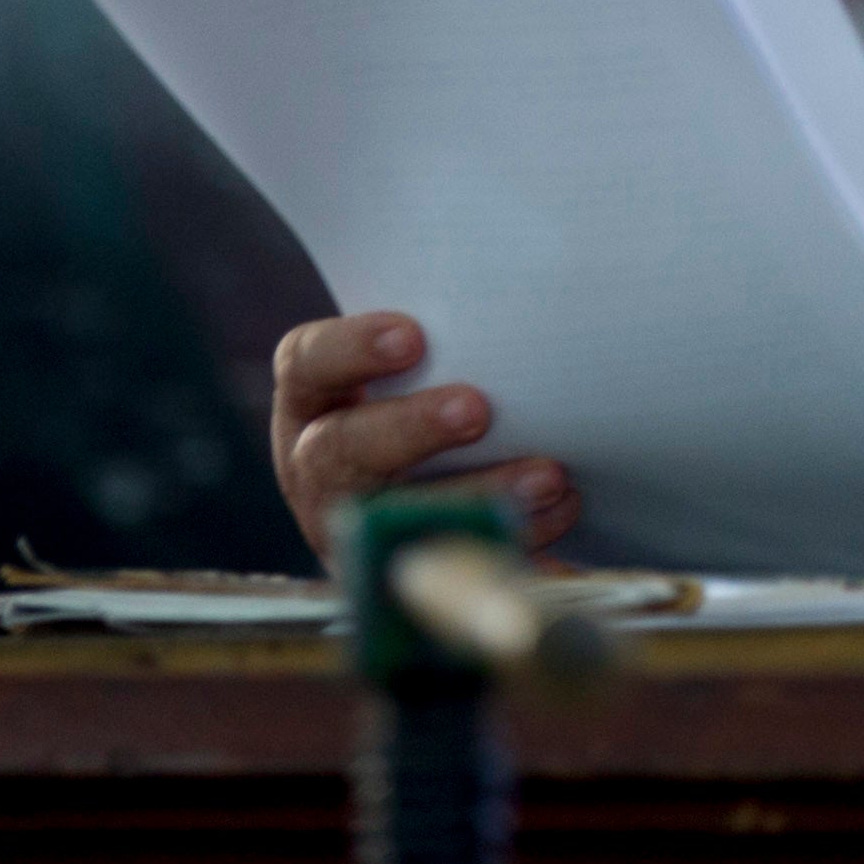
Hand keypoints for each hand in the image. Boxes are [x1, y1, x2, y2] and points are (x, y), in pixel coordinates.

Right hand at [266, 311, 573, 569]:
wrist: (419, 501)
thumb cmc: (425, 402)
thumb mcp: (410, 371)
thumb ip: (445, 341)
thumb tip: (530, 289)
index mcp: (312, 402)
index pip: (305, 363)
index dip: (351, 348)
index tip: (414, 337)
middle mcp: (315, 467)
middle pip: (340, 450)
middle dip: (411, 429)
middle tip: (476, 409)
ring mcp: (351, 527)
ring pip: (395, 516)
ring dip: (475, 495)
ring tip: (546, 476)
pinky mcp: (395, 574)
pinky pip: (446, 563)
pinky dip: (507, 537)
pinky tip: (557, 512)